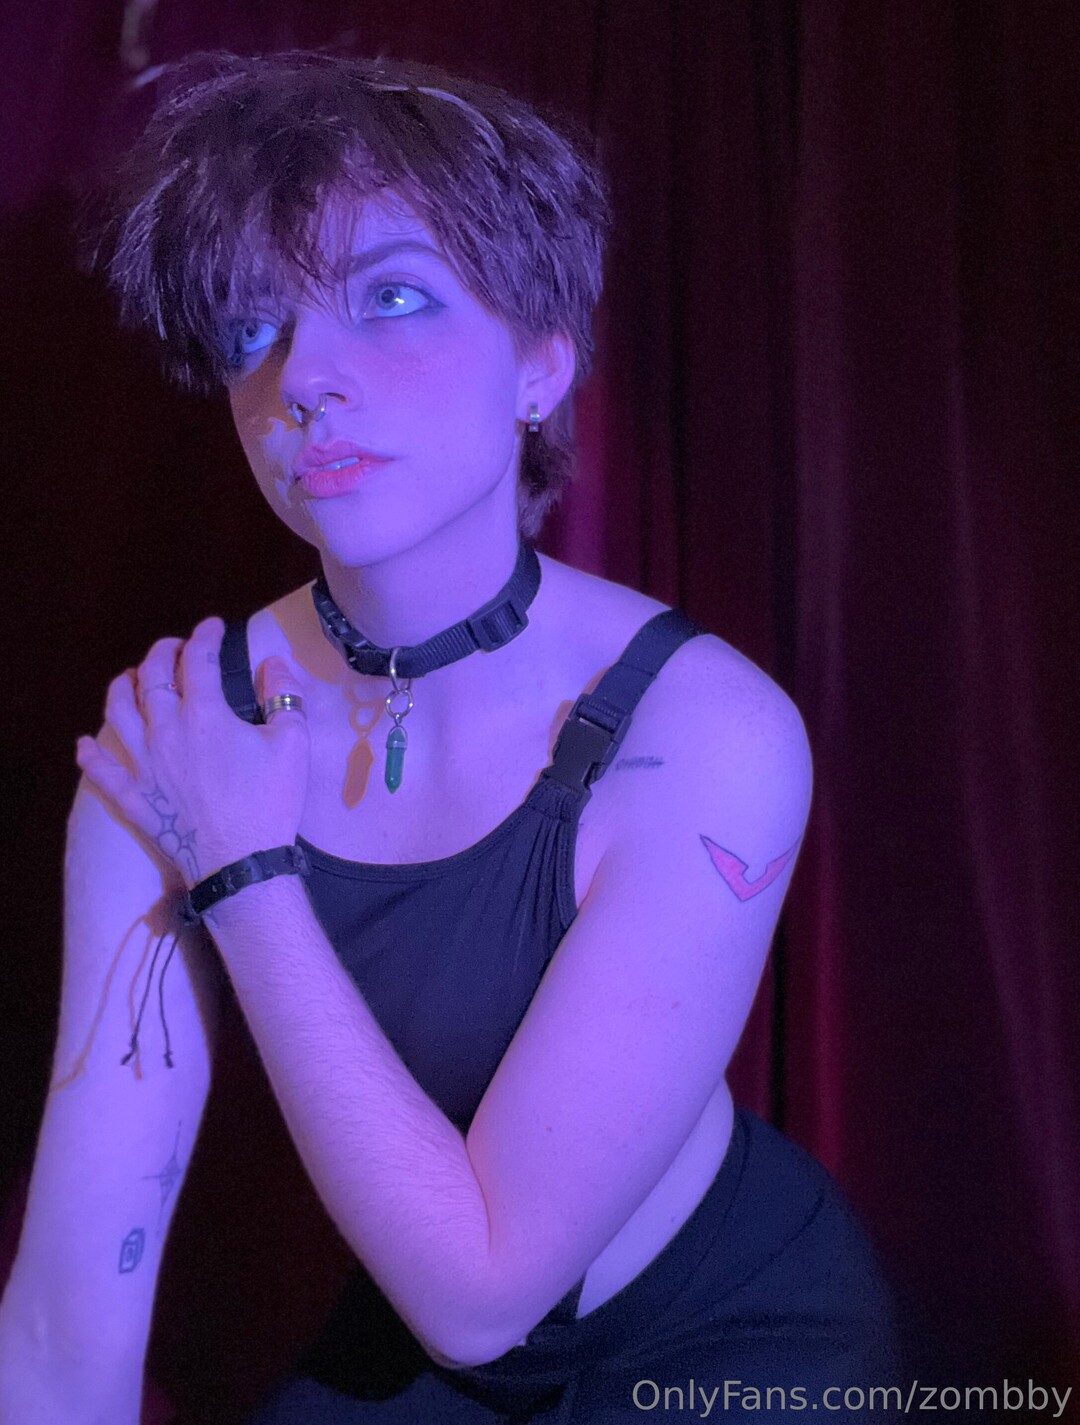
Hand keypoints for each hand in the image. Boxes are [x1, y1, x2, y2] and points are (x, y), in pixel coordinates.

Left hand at [75, 617, 310, 888]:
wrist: (242, 863)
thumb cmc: (270, 802)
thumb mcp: (292, 743)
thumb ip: (283, 695)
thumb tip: (273, 661)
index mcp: (204, 714)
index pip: (198, 660)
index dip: (206, 636)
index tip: (214, 627)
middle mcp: (164, 731)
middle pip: (150, 679)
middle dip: (161, 653)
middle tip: (174, 647)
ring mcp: (142, 764)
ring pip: (117, 714)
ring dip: (121, 688)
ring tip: (129, 678)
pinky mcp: (132, 797)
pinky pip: (101, 771)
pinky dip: (90, 754)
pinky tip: (85, 743)